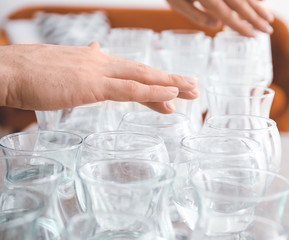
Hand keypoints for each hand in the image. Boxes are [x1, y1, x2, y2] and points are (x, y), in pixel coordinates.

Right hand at [0, 42, 198, 113]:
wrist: (9, 70)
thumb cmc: (32, 72)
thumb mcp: (64, 65)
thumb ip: (85, 62)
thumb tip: (98, 51)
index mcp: (96, 61)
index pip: (132, 72)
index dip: (155, 80)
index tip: (173, 88)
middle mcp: (102, 63)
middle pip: (144, 72)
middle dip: (171, 80)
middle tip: (194, 87)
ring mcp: (98, 73)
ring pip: (142, 79)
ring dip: (170, 85)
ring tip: (192, 92)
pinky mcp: (91, 86)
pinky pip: (128, 90)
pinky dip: (151, 93)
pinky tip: (170, 97)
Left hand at [167, 0, 273, 36]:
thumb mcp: (176, 2)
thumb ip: (196, 15)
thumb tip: (217, 27)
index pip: (228, 17)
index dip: (242, 28)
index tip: (253, 36)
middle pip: (242, 5)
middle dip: (257, 19)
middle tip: (268, 31)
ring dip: (259, 6)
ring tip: (269, 17)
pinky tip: (262, 0)